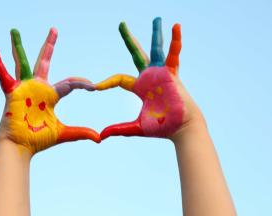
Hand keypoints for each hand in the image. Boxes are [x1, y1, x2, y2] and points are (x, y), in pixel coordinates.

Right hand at [0, 28, 99, 153]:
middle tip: (55, 29)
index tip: (94, 87)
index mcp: (50, 95)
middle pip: (44, 61)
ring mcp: (24, 88)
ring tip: (14, 30)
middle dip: (50, 45)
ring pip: (22, 63)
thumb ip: (81, 132)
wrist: (21, 148)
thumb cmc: (38, 139)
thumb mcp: (64, 133)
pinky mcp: (12, 92)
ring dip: (18, 47)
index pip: (69, 83)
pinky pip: (3, 75)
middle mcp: (37, 87)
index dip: (82, 83)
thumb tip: (99, 138)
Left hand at [96, 18, 203, 139]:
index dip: (107, 82)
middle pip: (136, 54)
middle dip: (129, 39)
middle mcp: (149, 76)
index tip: (94, 87)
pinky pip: (173, 55)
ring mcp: (161, 73)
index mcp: (140, 87)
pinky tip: (175, 26)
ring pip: (156, 49)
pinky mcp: (172, 74)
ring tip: (156, 19)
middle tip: (121, 24)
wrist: (180, 129)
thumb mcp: (135, 127)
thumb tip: (100, 136)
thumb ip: (118, 129)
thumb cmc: (161, 127)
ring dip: (156, 34)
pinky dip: (176, 42)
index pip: (119, 78)